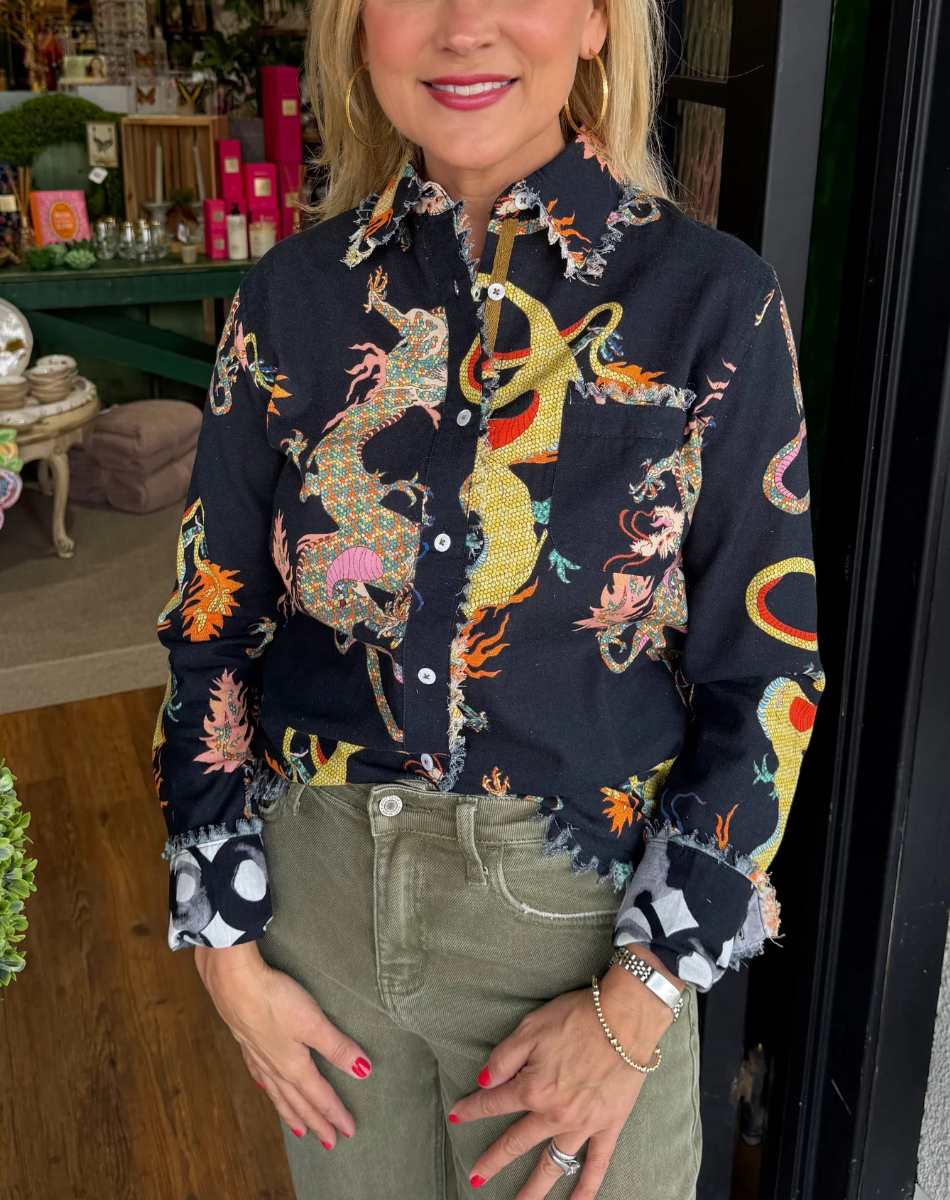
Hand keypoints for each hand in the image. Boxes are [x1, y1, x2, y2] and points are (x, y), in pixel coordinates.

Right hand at [194, 941, 372, 1147]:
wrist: (231, 983)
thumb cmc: (274, 1000)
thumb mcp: (313, 1022)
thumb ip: (337, 1047)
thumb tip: (363, 1071)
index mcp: (293, 1066)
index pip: (320, 1096)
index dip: (335, 1114)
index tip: (349, 1132)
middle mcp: (275, 1067)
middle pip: (299, 1102)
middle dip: (315, 1122)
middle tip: (329, 1142)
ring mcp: (258, 1056)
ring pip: (278, 1094)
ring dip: (291, 1112)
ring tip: (299, 1129)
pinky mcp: (246, 1041)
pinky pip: (261, 1076)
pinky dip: (268, 1089)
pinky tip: (266, 1086)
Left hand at [447, 956, 680, 1197]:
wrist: (625, 1019)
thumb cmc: (578, 1017)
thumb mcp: (530, 1028)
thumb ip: (504, 1058)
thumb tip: (483, 1080)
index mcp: (532, 1088)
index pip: (493, 1103)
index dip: (471, 1109)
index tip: (455, 1116)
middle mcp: (553, 1114)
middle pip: (516, 1143)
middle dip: (493, 1161)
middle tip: (475, 1176)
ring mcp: (582, 1125)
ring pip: (552, 1164)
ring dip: (533, 1189)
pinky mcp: (608, 1126)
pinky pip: (596, 1165)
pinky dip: (586, 1188)